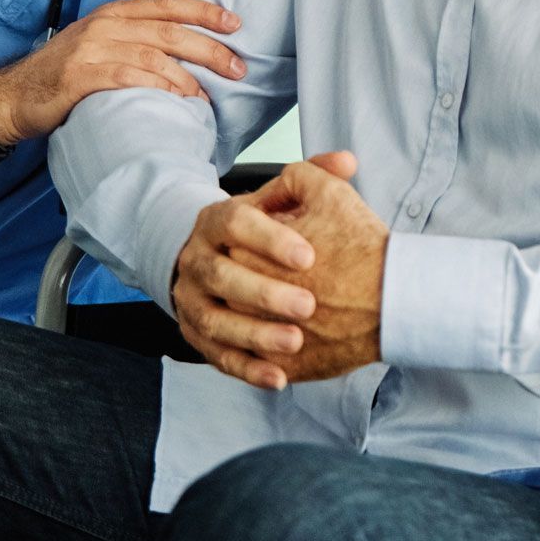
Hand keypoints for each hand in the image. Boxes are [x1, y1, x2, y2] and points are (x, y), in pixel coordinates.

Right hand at [0, 0, 244, 147]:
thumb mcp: (100, 46)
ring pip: (154, 55)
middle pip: (169, 31)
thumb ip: (135, 42)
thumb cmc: (62, 75)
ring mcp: (91, 50)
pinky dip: (158, 88)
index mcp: (113, 14)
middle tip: (237, 67)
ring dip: (188, 76)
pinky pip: (129, 78)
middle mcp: (105, 26)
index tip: (234, 24)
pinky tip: (176, 100)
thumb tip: (184, 52)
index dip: (203, 11)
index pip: (167, 5)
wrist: (14, 97)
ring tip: (207, 95)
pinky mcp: (81, 76)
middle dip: (209, 48)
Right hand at [170, 152, 386, 389]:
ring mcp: (192, 300)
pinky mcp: (196, 336)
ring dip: (255, 336)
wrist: (213, 261)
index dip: (270, 238)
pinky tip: (278, 378)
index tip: (309, 256)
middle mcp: (196, 259)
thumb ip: (314, 179)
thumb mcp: (280, 200)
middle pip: (222, 276)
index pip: (235, 221)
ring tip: (297, 342)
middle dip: (264, 292)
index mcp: (214, 220)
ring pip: (215, 321)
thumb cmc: (259, 232)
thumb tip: (347, 162)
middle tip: (309, 305)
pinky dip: (246, 369)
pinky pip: (216, 356)